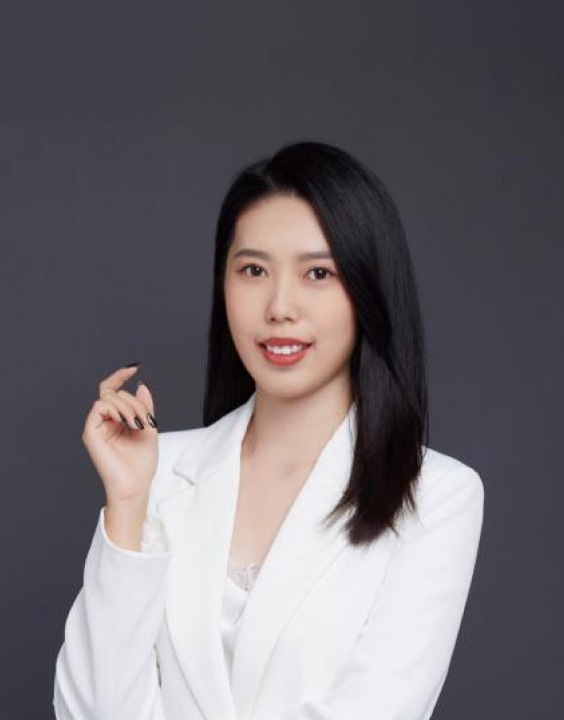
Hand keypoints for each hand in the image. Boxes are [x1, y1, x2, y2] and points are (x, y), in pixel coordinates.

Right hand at [81, 364, 158, 505]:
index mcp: (117, 419)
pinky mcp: (90, 433)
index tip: (134, 367)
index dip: (121, 376)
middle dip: (134, 401)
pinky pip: (99, 407)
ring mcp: (96, 426)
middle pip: (114, 393)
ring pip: (108, 398)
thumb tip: (141, 385)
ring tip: (138, 423)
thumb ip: (144, 407)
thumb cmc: (142, 463)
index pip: (114, 391)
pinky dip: (116, 409)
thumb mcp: (149, 428)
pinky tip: (127, 421)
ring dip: (128, 406)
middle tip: (145, 419)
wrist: (136, 485)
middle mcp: (104, 421)